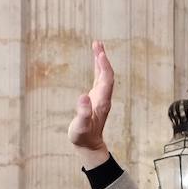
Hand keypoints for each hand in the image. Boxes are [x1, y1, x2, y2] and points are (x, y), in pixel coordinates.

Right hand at [68, 40, 114, 168]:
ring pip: (103, 75)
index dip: (104, 67)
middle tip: (97, 43)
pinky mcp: (96, 98)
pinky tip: (96, 59)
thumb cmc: (83, 137)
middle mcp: (104, 98)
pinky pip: (98, 79)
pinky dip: (97, 67)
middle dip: (102, 58)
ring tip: (97, 45)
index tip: (100, 54)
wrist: (89, 146)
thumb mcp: (80, 127)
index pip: (106, 80)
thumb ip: (82, 113)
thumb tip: (83, 96)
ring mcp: (101, 97)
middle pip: (107, 74)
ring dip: (101, 60)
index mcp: (102, 102)